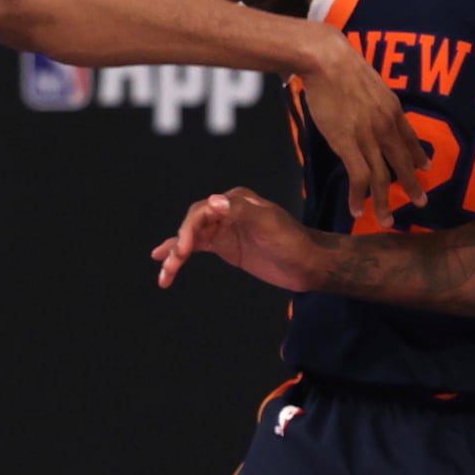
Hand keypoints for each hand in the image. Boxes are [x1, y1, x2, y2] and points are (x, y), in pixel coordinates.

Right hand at [151, 187, 319, 292]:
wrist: (308, 264)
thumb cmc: (292, 242)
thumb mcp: (269, 225)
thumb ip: (242, 212)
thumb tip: (213, 201)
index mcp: (237, 201)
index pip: (202, 210)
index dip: (189, 229)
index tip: (185, 250)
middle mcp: (227, 211)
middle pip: (192, 224)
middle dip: (180, 243)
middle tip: (174, 263)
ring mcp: (225, 229)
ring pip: (191, 238)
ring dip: (176, 254)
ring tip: (165, 274)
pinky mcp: (226, 246)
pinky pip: (197, 248)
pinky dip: (181, 256)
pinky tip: (166, 265)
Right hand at [302, 25, 428, 227]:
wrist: (328, 60)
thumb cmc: (343, 64)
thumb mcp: (370, 81)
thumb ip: (373, 99)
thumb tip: (367, 103)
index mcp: (393, 109)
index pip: (409, 138)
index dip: (418, 155)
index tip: (425, 168)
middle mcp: (386, 127)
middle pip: (403, 163)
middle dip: (413, 186)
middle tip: (421, 202)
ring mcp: (369, 137)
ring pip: (383, 178)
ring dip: (385, 202)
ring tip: (388, 221)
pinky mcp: (348, 144)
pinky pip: (359, 177)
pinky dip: (359, 196)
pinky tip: (358, 210)